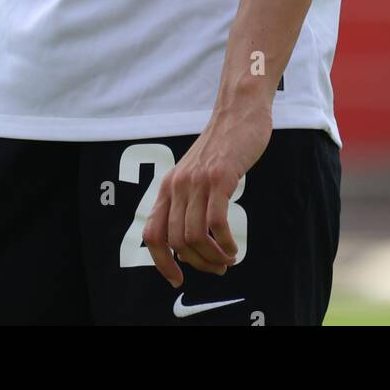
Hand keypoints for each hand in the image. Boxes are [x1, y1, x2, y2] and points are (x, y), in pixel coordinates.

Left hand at [142, 104, 272, 286]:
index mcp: (168, 186)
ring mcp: (197, 182)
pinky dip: (225, 244)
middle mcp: (177, 185)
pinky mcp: (219, 178)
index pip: (152, 234)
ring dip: (213, 258)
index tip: (178, 279)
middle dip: (198, 264)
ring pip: (195, 237)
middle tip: (217, 268)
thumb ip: (186, 201)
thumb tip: (185, 244)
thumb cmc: (221, 146)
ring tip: (228, 259)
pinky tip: (234, 247)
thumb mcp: (194, 173)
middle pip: (176, 242)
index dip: (161, 263)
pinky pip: (216, 224)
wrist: (238, 110)